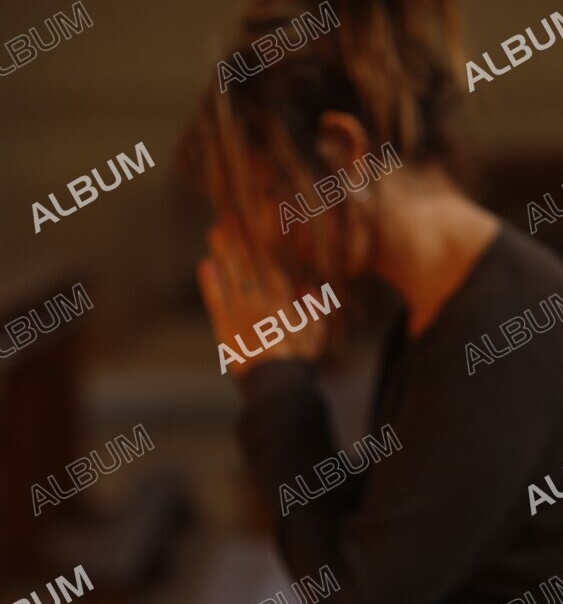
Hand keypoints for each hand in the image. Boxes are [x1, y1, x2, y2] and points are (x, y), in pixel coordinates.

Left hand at [197, 217, 326, 376]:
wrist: (276, 385)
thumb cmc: (299, 361)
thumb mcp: (316, 334)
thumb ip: (314, 309)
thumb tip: (307, 289)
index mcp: (283, 301)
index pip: (270, 265)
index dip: (260, 244)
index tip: (253, 227)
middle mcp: (260, 301)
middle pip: (248, 263)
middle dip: (239, 240)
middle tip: (229, 218)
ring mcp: (240, 312)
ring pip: (231, 275)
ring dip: (223, 252)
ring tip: (216, 232)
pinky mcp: (225, 327)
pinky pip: (215, 299)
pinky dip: (210, 281)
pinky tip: (205, 264)